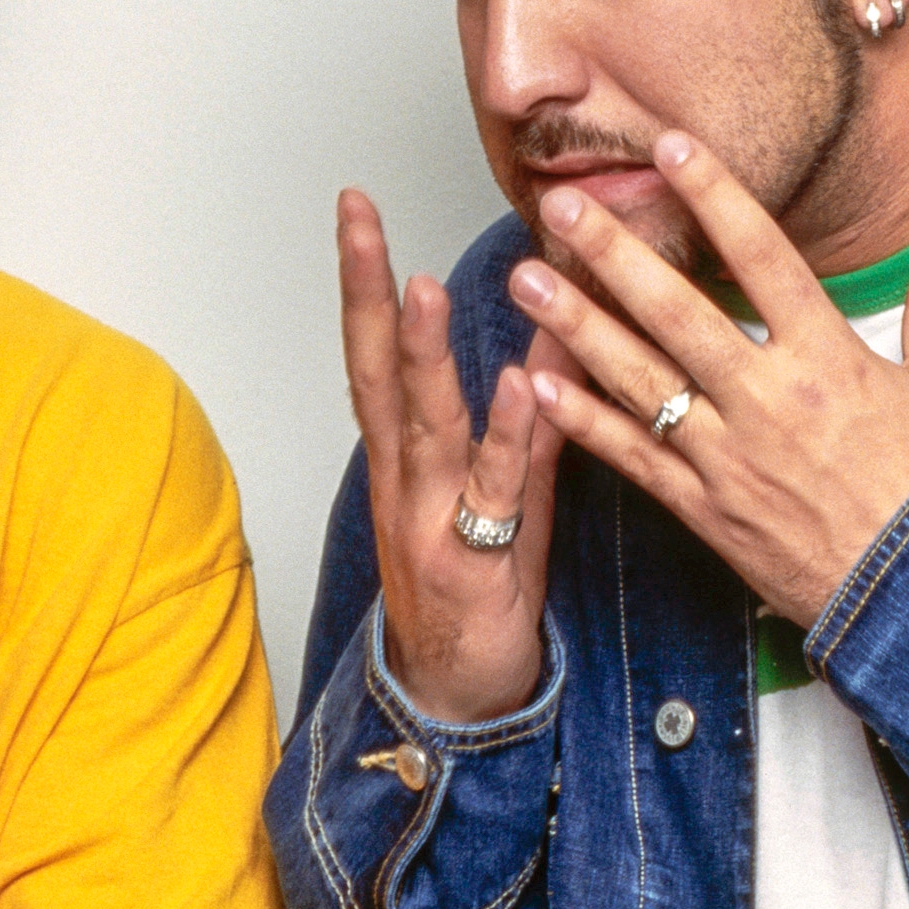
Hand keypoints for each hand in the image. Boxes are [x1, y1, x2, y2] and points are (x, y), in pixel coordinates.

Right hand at [337, 188, 558, 724]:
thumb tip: (554, 327)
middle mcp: (406, 478)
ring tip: (424, 285)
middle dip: (364, 289)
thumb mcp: (510, 485)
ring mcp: (432, 519)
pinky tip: (526, 386)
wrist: (461, 697)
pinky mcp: (473, 562)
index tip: (356, 211)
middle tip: (355, 217)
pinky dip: (510, 435)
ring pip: (423, 425)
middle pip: (376, 370)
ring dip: (423, 354)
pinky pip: (496, 492)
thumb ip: (530, 406)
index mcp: (407, 454)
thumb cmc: (482, 588)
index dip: (365, 280)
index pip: (377, 350)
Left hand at [508, 134, 908, 625]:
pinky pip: (633, 459)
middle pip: (677, 312)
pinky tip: (536, 385)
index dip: (716, 198)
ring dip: (575, 326)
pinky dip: (583, 423)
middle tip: (562, 208)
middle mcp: (769, 401)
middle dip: (614, 255)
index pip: (764, 258)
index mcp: (831, 360)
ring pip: (638, 379)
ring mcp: (729, 458)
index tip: (673, 149)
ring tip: (525, 280)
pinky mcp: (706, 512)